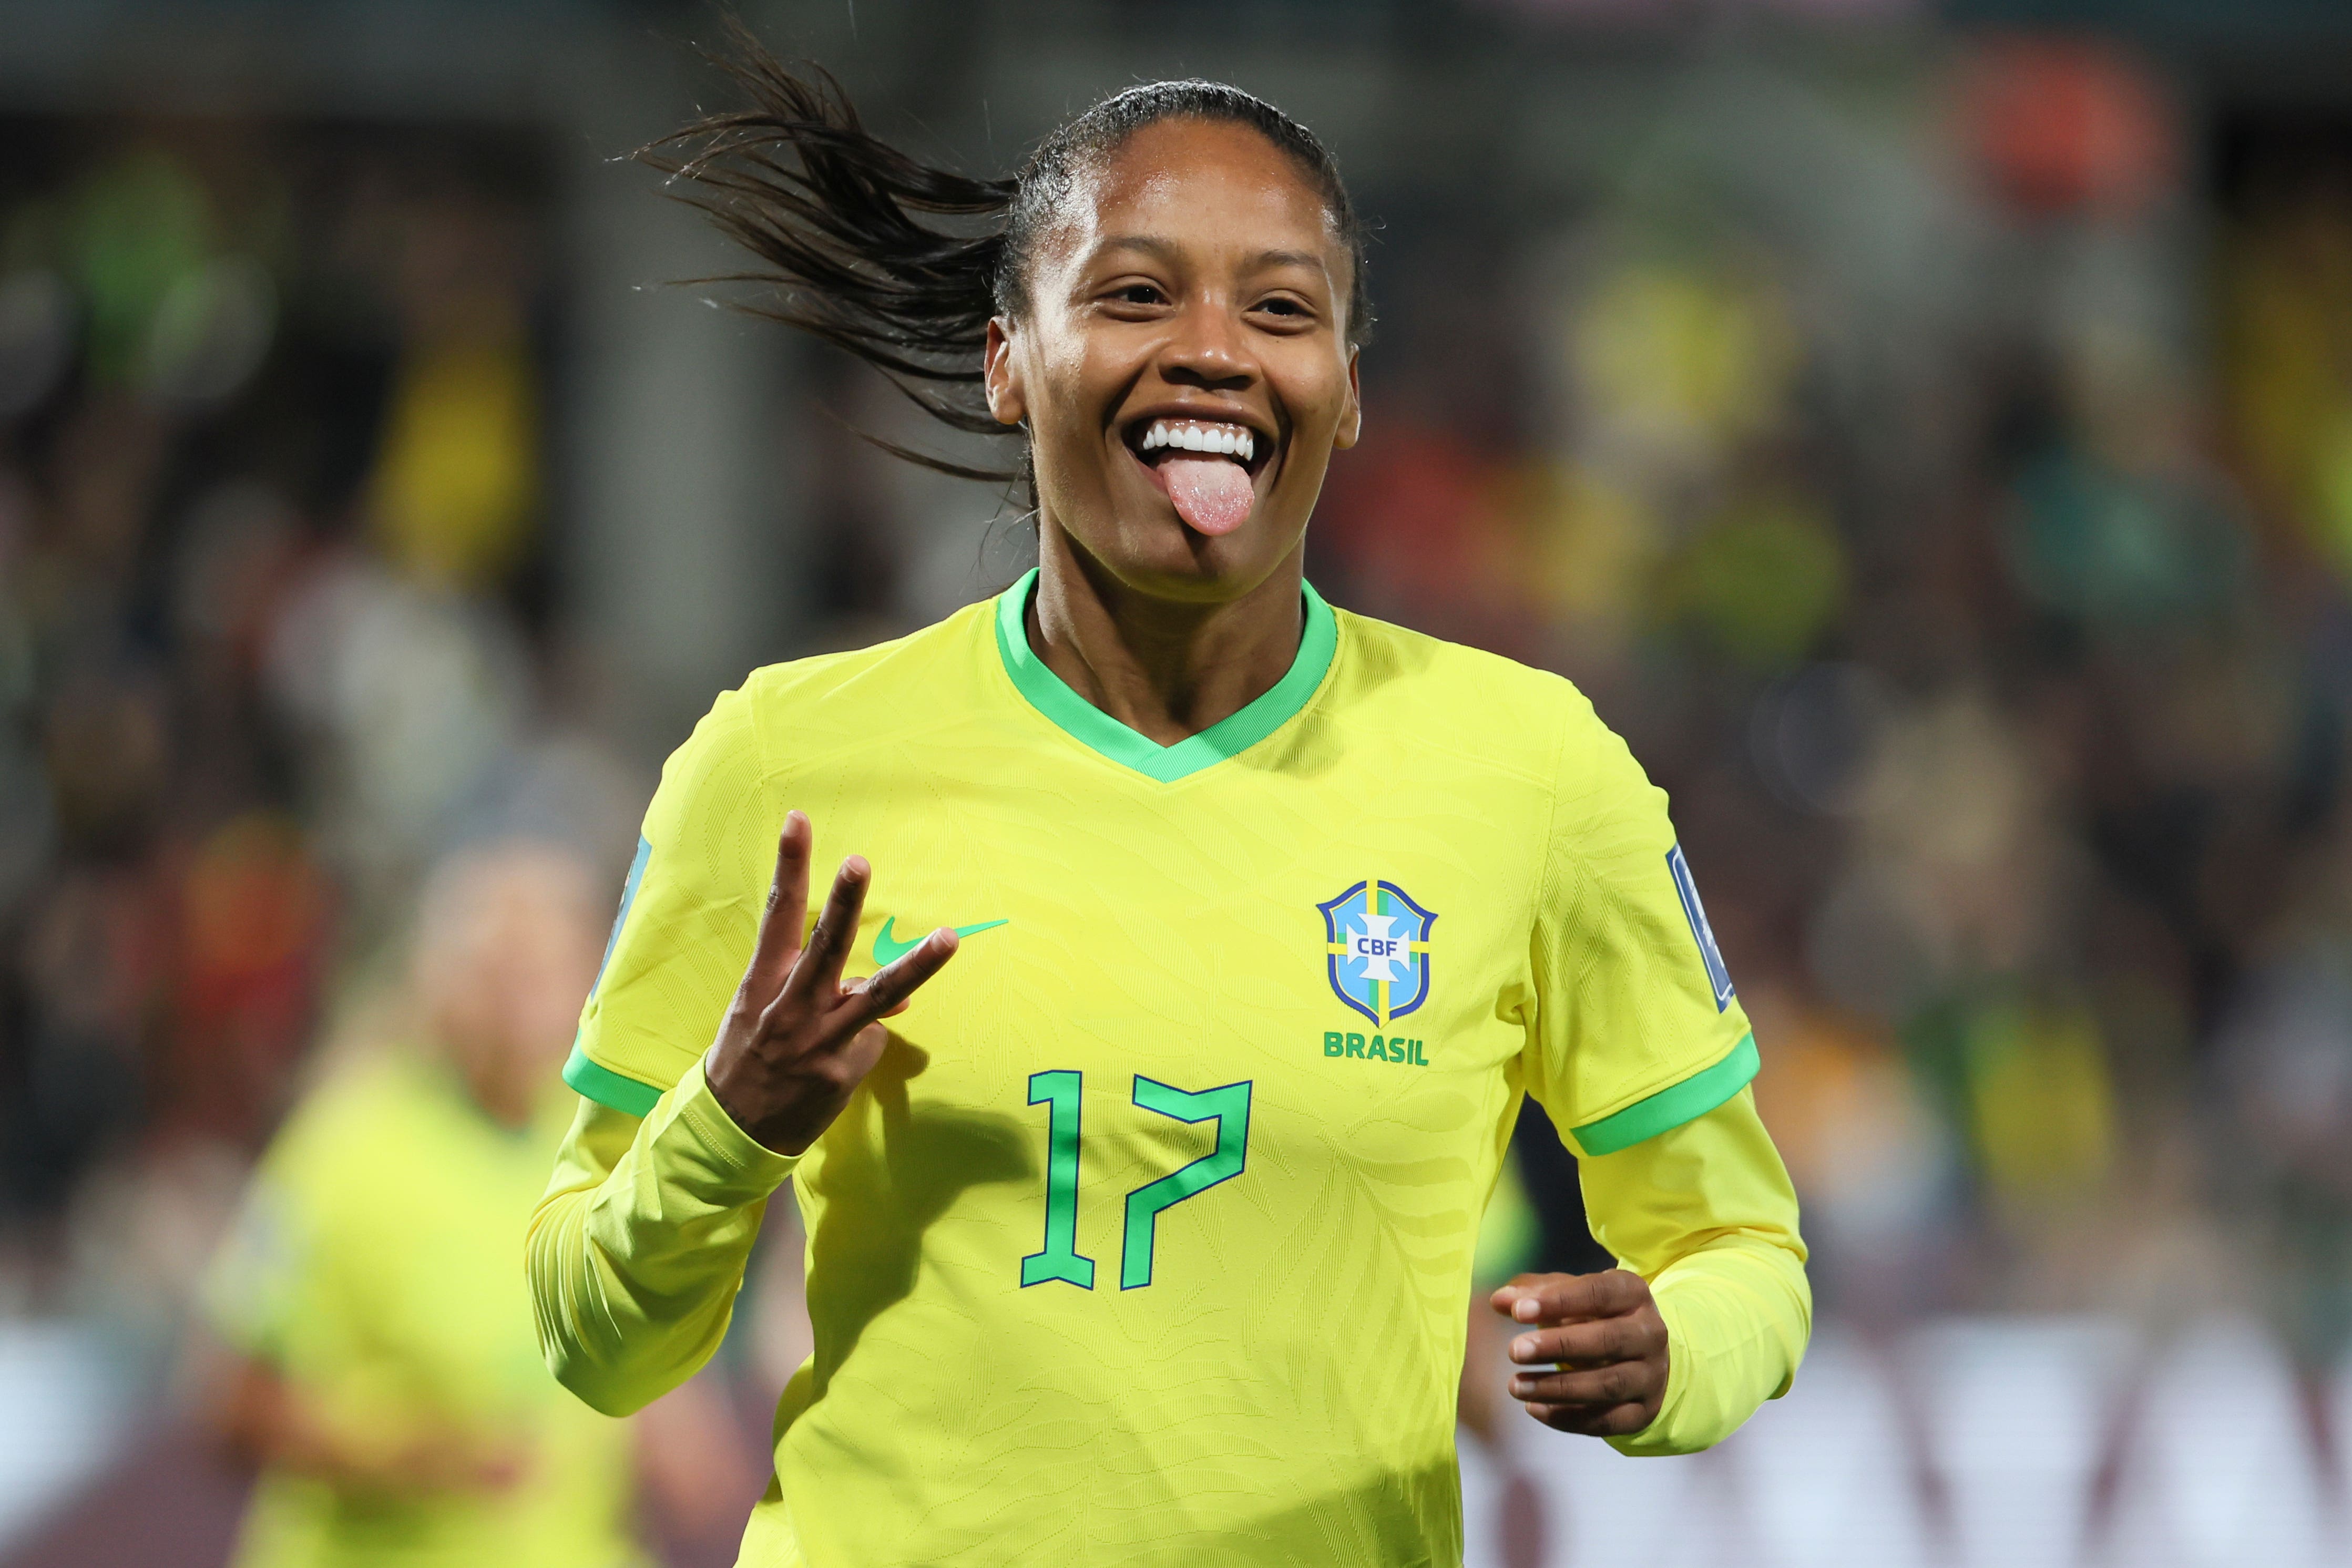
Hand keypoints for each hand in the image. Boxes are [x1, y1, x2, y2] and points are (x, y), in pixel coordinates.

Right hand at [704, 810, 958, 1152]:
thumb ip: (816, 990)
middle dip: (844, 904)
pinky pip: (871, 1042)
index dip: (789, 867)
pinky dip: (866, 1043)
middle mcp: (788, 1008)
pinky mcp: (839, 1073)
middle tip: (858, 863)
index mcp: (761, 983)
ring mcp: (816, 1041)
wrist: (730, 1130)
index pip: (777, 915)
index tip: (799, 821)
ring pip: (874, 997)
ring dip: (915, 966)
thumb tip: (879, 992)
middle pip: (824, 947)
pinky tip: (841, 1063)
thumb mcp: (764, 1015)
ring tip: (949, 937)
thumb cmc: (749, 1059)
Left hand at [1488, 1269, 1669, 1437]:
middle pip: (1608, 1340)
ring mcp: (1651, 1375)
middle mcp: (1650, 1333)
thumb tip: (1499, 1300)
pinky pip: (1608, 1421)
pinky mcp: (1644, 1412)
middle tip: (1514, 1351)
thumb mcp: (1570, 1294)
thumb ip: (1534, 1293)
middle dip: (1558, 1346)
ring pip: (1607, 1385)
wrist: (1643, 1354)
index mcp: (1632, 1293)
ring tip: (1516, 1385)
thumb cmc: (1596, 1315)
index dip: (1559, 1301)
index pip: (1598, 1293)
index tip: (1518, 1313)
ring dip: (1558, 1388)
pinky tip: (1534, 1409)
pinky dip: (1569, 1419)